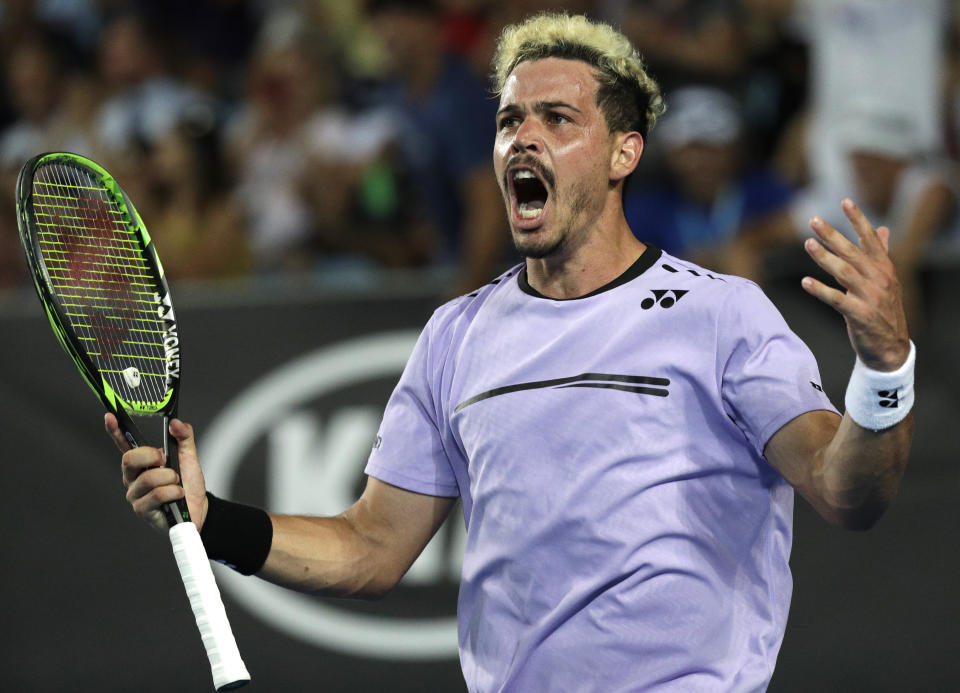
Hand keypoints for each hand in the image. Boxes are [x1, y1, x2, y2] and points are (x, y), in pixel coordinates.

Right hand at [106, 414, 208, 532]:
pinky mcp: (142, 510)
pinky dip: (173, 492)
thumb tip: (176, 423)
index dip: (115, 431)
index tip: (110, 416)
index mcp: (142, 462)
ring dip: (169, 478)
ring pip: (147, 478)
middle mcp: (133, 477)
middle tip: (166, 460)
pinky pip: (156, 495)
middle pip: (129, 459)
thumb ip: (183, 438)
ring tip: (177, 483)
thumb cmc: (188, 484)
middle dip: (151, 456)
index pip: (123, 445)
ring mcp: (135, 494)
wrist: (199, 509)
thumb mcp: (189, 457)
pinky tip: (178, 495)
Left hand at [801, 199, 909, 370]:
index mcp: (885, 268)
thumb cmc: (882, 310)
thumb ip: (880, 254)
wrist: (890, 347)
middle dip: (833, 235)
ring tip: (807, 244)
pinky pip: (837, 300)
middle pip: (853, 252)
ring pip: (844, 272)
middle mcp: (879, 280)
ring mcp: (871, 297)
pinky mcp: (860, 315)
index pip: (870, 239)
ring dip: (824, 258)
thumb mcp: (885, 280)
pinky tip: (805, 282)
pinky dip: (821, 290)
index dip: (858, 220)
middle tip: (813, 220)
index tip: (845, 201)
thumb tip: (882, 229)